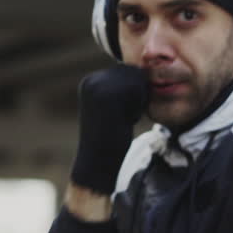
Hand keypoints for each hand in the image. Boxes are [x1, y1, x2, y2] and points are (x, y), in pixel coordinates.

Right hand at [69, 64, 149, 194]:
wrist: (97, 162)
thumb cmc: (110, 139)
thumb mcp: (113, 107)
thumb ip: (121, 88)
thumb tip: (141, 69)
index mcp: (90, 82)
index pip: (125, 72)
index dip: (132, 95)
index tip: (118, 114)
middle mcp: (92, 81)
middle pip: (133, 73)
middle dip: (136, 95)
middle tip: (121, 117)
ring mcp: (98, 86)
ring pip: (137, 81)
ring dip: (138, 101)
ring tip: (122, 118)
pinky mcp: (107, 94)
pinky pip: (138, 90)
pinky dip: (137, 107)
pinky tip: (123, 120)